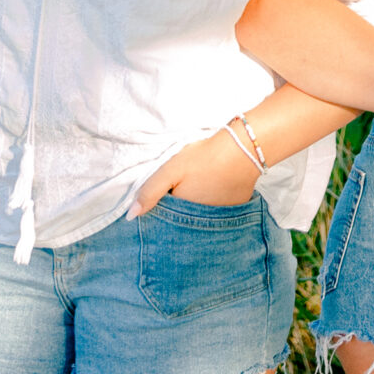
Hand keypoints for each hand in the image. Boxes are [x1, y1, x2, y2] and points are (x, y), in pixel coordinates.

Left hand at [132, 129, 259, 216]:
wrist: (242, 150)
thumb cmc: (203, 159)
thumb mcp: (171, 171)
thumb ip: (150, 192)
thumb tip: (131, 216)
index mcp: (184, 216)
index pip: (168, 222)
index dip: (162, 212)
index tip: (165, 199)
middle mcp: (203, 223)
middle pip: (185, 222)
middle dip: (180, 214)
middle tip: (184, 190)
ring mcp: (221, 219)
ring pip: (202, 220)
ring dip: (198, 211)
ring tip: (199, 190)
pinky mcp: (236, 212)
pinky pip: (219, 215)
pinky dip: (214, 207)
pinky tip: (214, 190)